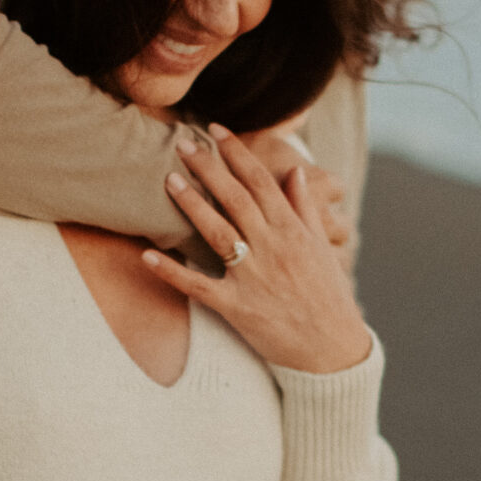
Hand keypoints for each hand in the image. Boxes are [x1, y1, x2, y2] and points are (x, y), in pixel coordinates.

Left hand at [141, 126, 373, 374]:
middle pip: (235, 198)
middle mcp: (272, 248)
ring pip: (217, 232)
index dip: (237, 152)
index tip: (216, 130)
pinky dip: (172, 272)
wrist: (333, 350)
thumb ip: (304, 208)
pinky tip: (148, 256)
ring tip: (169, 181)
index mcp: (292, 230)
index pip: (261, 180)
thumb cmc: (328, 297)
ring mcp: (253, 277)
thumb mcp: (321, 248)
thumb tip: (295, 172)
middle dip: (208, 167)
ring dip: (192, 205)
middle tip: (183, 144)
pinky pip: (198, 286)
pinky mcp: (236, 307)